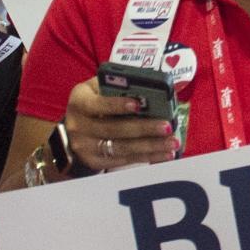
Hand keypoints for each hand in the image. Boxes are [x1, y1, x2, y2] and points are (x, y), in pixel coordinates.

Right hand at [62, 79, 177, 173]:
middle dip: (143, 128)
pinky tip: (164, 153)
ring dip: (150, 146)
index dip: (117, 105)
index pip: (97, 104)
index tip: (139, 105)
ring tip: (172, 142)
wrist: (76, 127)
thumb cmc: (96, 101)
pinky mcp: (94, 162)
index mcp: (79, 101)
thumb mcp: (99, 88)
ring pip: (121, 148)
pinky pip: (124, 161)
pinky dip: (147, 157)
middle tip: (167, 126)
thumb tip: (150, 89)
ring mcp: (85, 147)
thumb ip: (118, 87)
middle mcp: (78, 126)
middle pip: (113, 129)